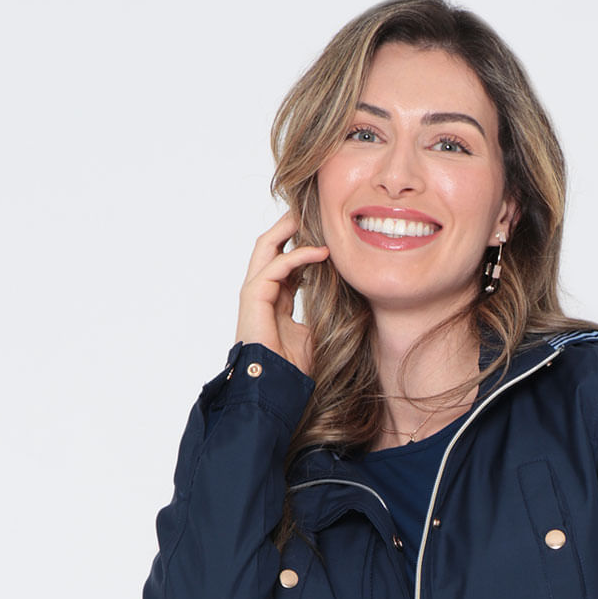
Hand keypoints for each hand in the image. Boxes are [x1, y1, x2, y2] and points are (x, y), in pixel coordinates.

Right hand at [235, 209, 330, 375]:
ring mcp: (254, 294)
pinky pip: (275, 266)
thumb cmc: (294, 367)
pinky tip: (320, 253)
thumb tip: (344, 298)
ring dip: (287, 230)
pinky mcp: (253, 297)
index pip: (285, 264)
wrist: (279, 386)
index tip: (326, 238)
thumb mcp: (315, 332)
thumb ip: (321, 311)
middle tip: (309, 212)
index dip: (303, 248)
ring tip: (309, 218)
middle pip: (269, 248)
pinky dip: (297, 255)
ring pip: (266, 248)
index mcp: (274, 300)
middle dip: (287, 227)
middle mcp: (261, 293)